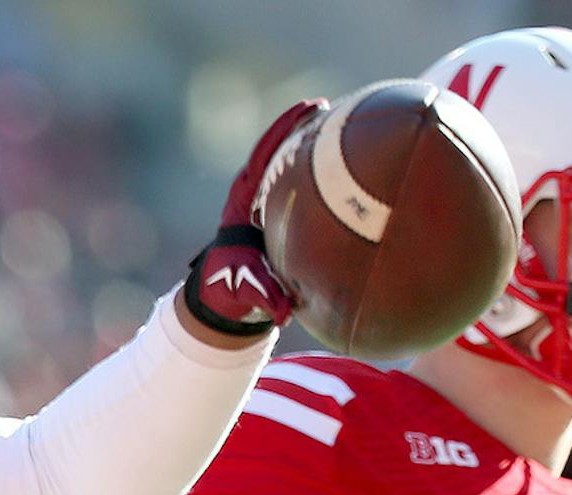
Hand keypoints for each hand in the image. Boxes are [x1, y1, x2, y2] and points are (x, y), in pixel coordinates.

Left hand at [183, 98, 325, 334]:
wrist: (226, 294)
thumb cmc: (234, 288)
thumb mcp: (247, 293)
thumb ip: (265, 298)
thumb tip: (283, 311)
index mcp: (244, 203)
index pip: (262, 157)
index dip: (281, 133)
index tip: (305, 113)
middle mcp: (254, 194)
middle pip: (275, 151)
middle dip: (297, 128)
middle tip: (325, 107)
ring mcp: (265, 199)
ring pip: (287, 164)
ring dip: (310, 144)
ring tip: (341, 120)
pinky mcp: (276, 208)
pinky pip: (297, 182)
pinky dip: (316, 167)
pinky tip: (344, 157)